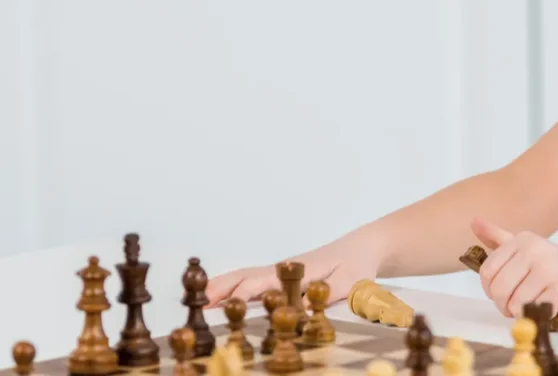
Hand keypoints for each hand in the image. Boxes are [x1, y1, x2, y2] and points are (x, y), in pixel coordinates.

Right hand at [205, 232, 383, 307]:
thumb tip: (301, 310)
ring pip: (244, 277)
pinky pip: (251, 281)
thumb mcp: (350, 284)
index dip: (242, 296)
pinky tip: (219, 301)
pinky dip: (232, 288)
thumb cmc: (357, 265)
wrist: (363, 247)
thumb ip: (326, 296)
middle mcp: (282, 269)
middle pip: (244, 276)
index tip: (225, 307)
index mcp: (295, 271)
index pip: (261, 283)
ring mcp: (280, 272)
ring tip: (197, 302)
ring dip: (220, 288)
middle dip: (219, 289)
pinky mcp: (282, 277)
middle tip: (195, 302)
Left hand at [471, 217, 557, 322]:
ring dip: (523, 314)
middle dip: (505, 306)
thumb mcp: (531, 251)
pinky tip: (553, 310)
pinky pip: (532, 311)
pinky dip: (539, 318)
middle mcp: (535, 248)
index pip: (486, 271)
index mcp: (524, 239)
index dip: (492, 291)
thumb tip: (473, 221)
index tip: (508, 294)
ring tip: (538, 308)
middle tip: (522, 307)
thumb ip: (500, 239)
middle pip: (497, 289)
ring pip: (514, 303)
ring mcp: (549, 267)